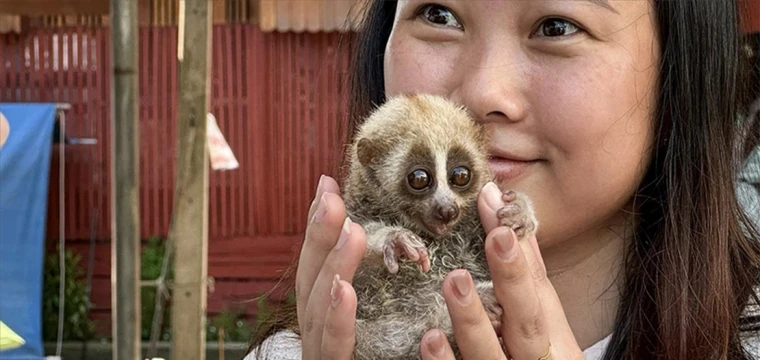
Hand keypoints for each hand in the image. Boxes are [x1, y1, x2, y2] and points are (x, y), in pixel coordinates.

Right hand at [296, 175, 366, 359]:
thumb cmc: (368, 358)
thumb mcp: (370, 323)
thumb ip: (357, 290)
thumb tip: (366, 241)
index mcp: (324, 316)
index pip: (318, 265)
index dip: (319, 226)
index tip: (327, 184)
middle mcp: (315, 331)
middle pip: (311, 278)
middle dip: (318, 235)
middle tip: (331, 195)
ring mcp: (320, 352)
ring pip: (319, 307)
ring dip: (331, 266)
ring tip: (347, 230)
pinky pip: (334, 347)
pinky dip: (337, 319)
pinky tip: (344, 290)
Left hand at [419, 182, 583, 359]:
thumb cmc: (536, 357)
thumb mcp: (539, 318)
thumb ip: (522, 264)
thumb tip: (497, 198)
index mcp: (549, 339)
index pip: (539, 294)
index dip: (521, 261)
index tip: (500, 223)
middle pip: (526, 326)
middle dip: (512, 283)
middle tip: (494, 239)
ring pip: (491, 359)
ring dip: (473, 322)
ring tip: (455, 281)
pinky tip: (429, 341)